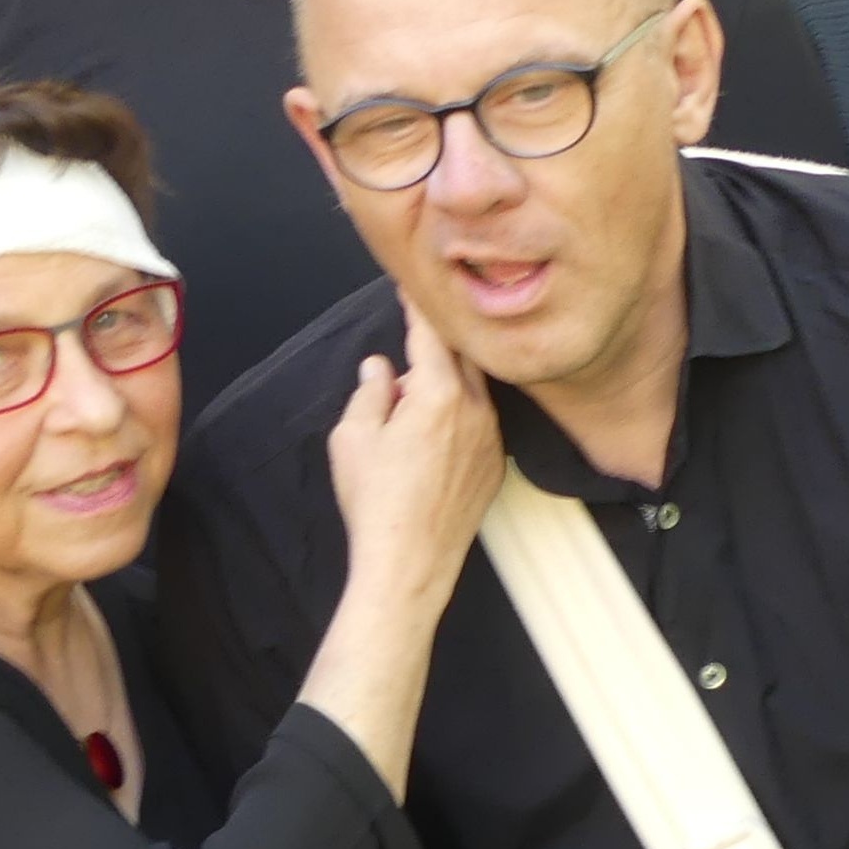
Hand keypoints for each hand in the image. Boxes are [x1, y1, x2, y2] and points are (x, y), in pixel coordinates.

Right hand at [324, 315, 501, 600]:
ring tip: (408, 406)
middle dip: (435, 344)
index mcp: (439, 394)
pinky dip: (458, 414)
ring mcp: (492, 439)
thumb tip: (381, 369)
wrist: (410, 564)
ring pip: (472, 389)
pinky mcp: (496, 466)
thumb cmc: (375, 501)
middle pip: (461, 356)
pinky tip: (428, 438)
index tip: (411, 285)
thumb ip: (370, 391)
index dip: (418, 305)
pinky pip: (480, 422)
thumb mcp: (352, 437)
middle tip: (410, 337)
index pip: (431, 333)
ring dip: (445, 382)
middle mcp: (476, 409)